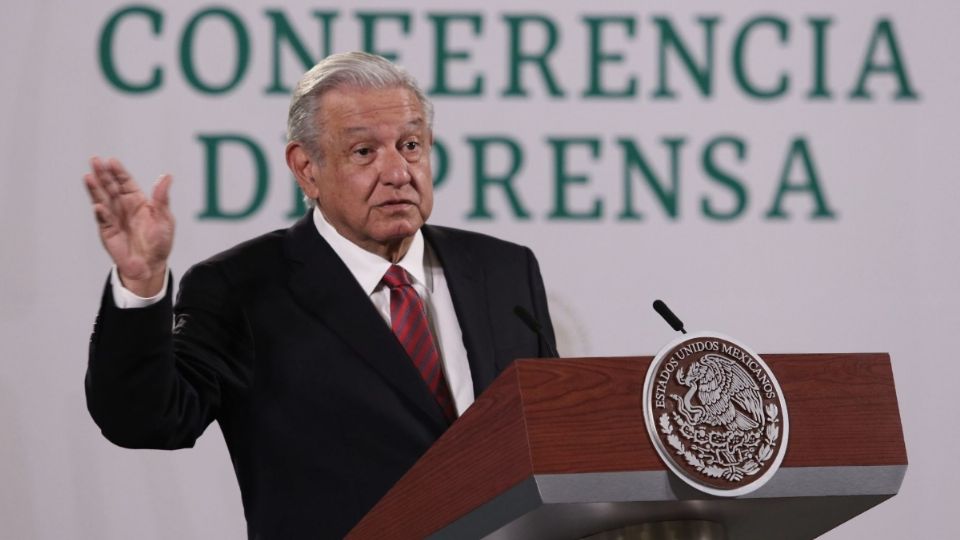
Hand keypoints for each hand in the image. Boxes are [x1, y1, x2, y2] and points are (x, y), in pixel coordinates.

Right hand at [84, 157, 173, 296]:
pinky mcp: (107, 231)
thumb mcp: (165, 219)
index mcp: (138, 201)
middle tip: (95, 160)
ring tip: (88, 177)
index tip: (112, 161)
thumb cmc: (159, 242)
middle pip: (111, 187)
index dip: (119, 172)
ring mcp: (113, 218)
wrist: (151, 265)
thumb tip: (167, 176)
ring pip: (102, 199)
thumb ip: (162, 198)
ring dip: (95, 189)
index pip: (126, 182)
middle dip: (103, 174)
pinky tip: (98, 206)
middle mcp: (123, 206)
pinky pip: (103, 220)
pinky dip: (101, 213)